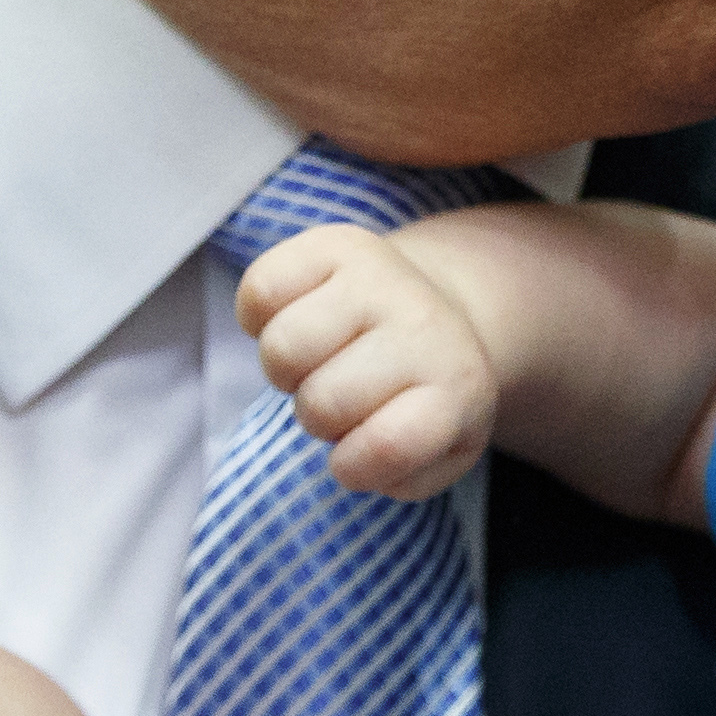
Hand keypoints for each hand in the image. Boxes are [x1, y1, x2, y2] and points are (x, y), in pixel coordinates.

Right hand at [238, 223, 503, 498]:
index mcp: (457, 386)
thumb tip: (352, 458)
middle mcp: (422, 325)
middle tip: (342, 397)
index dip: (353, 464)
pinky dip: (259, 318)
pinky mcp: (332, 242)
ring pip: (281, 351)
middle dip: (318, 416)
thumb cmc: (425, 395)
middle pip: (320, 404)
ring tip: (318, 360)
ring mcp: (377, 277)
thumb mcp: (441, 450)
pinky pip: (258, 291)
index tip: (359, 451)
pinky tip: (294, 318)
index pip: (387, 445)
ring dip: (287, 371)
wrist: (440, 308)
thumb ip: (403, 473)